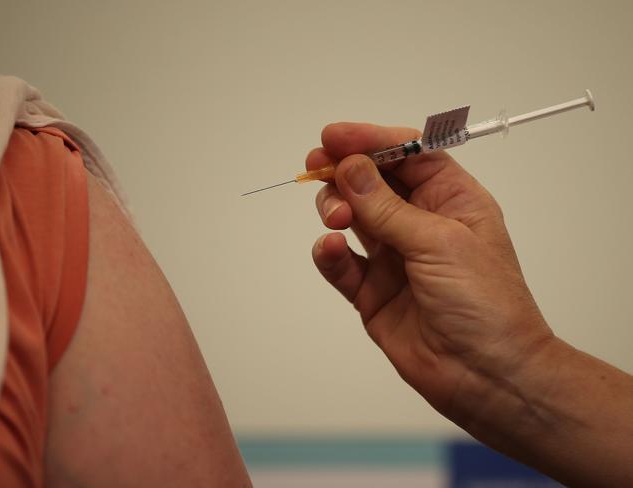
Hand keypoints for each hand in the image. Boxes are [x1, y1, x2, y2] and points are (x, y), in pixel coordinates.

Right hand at [308, 122, 553, 422]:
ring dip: (335, 208)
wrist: (486, 375)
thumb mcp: (439, 242)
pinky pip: (341, 263)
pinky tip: (330, 249)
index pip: (406, 155)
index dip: (370, 140)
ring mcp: (394, 256)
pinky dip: (329, 253)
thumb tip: (350, 168)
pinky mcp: (372, 290)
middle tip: (318, 167)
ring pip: (351, 216)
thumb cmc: (485, 303)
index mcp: (450, 199)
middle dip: (344, 172)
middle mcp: (419, 223)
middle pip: (372, 181)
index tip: (334, 136)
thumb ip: (387, 207)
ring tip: (337, 220)